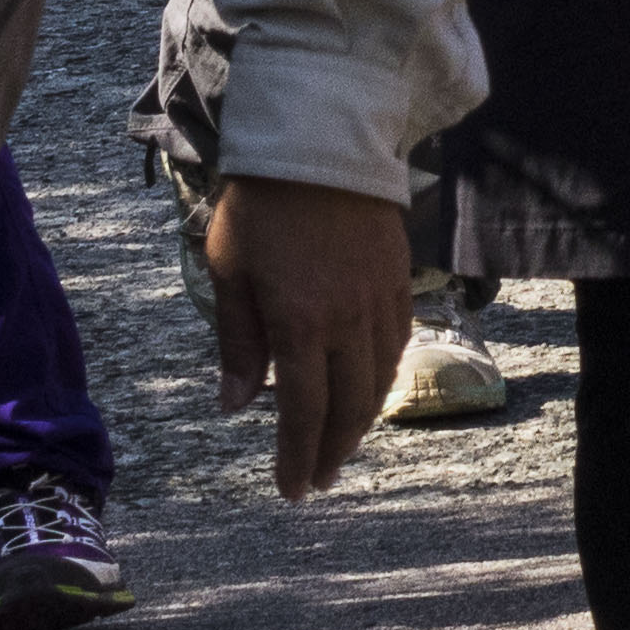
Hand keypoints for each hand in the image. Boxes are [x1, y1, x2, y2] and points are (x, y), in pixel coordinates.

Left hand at [198, 174, 413, 497]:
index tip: (292, 489)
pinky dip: (385, 378)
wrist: (319, 140)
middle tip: (318, 479)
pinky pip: (399, 343)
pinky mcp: (399, 278)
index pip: (304, 412)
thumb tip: (235, 405)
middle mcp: (347, 320)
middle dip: (332, 451)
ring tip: (342, 445)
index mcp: (300, 322)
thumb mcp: (230, 271)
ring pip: (379, 380)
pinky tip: (371, 389)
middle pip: (348, 407)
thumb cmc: (261, 206)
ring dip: (361, 421)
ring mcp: (379, 300)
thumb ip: (237, 342)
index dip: (299, 457)